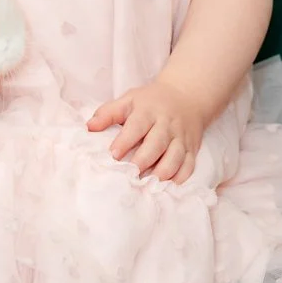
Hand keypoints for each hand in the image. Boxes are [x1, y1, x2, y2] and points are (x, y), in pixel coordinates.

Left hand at [88, 78, 204, 183]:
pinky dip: (179, 178)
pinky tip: (167, 186)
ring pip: (175, 157)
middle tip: (129, 175)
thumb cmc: (151, 101)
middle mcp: (167, 125)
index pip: (137, 126)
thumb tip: (89, 127)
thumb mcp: (128, 100)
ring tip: (147, 184)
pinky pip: (189, 165)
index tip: (113, 155)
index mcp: (148, 111)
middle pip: (157, 144)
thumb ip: (108, 113)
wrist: (187, 96)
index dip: (125, 141)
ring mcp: (181, 138)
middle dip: (143, 161)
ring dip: (162, 173)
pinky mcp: (192, 148)